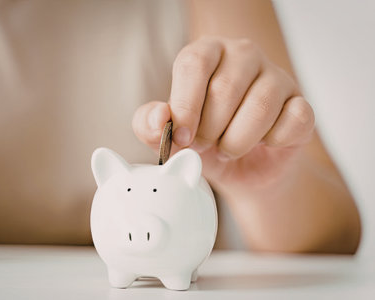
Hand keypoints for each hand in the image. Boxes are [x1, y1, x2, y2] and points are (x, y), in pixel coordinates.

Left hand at [133, 37, 313, 190]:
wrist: (242, 169)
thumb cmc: (204, 143)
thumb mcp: (170, 137)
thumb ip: (150, 125)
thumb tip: (159, 118)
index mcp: (207, 53)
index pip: (194, 64)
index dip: (186, 105)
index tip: (182, 137)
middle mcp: (243, 56)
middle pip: (225, 89)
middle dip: (209, 131)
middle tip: (205, 145)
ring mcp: (277, 77)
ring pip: (259, 108)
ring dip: (237, 142)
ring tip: (228, 148)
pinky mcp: (302, 103)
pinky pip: (293, 121)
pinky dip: (272, 143)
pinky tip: (263, 143)